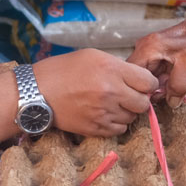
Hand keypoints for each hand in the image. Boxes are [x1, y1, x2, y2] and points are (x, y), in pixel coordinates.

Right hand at [35, 49, 157, 134]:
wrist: (36, 93)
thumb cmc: (63, 70)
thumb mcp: (93, 56)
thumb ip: (119, 67)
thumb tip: (139, 79)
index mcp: (111, 69)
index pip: (148, 82)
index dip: (147, 83)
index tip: (141, 83)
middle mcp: (110, 91)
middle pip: (143, 103)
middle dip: (139, 99)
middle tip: (128, 95)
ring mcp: (103, 112)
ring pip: (132, 118)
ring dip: (127, 111)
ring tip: (112, 103)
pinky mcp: (95, 128)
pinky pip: (119, 130)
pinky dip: (116, 123)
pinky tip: (105, 114)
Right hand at [128, 16, 185, 105]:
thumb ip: (179, 86)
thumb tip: (171, 102)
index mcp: (148, 48)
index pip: (133, 75)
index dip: (143, 90)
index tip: (158, 97)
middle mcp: (143, 48)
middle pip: (137, 77)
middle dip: (153, 88)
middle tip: (169, 91)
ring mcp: (147, 52)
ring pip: (146, 77)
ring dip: (158, 85)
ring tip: (173, 83)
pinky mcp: (154, 56)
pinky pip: (153, 73)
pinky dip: (162, 80)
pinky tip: (173, 79)